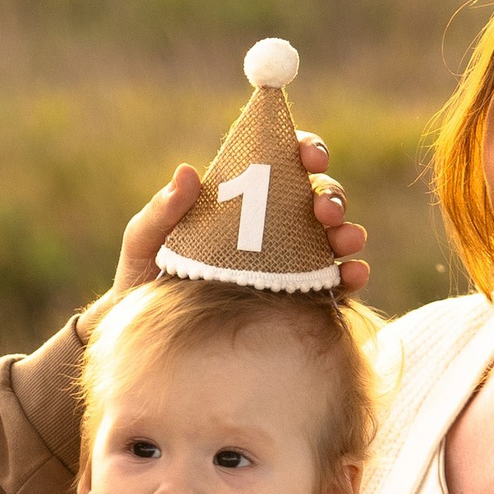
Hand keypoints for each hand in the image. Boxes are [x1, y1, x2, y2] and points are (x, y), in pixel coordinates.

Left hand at [107, 133, 369, 305]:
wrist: (147, 344)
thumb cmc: (142, 283)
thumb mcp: (143, 244)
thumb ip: (161, 212)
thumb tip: (188, 172)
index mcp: (240, 199)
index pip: (280, 161)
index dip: (301, 149)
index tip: (306, 154)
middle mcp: (273, 225)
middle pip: (316, 196)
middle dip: (329, 195)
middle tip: (322, 209)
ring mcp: (291, 262)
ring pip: (333, 236)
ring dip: (347, 231)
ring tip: (344, 240)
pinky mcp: (301, 300)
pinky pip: (335, 284)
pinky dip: (351, 275)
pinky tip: (351, 275)